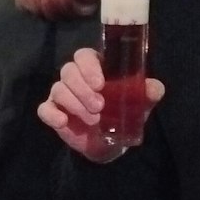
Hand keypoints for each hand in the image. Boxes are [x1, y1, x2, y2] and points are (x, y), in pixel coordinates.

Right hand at [36, 47, 162, 161]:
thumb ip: (149, 93)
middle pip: (68, 71)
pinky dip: (52, 114)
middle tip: (99, 106)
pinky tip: (63, 121)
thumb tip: (155, 88)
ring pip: (58, 89)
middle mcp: (75, 77)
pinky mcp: (53, 112)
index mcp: (95, 68)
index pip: (84, 56)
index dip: (89, 67)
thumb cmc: (124, 113)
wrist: (110, 143)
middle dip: (83, 89)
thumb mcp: (140, 103)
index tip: (100, 83)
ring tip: (93, 119)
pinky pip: (44, 109)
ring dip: (74, 103)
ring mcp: (62, 94)